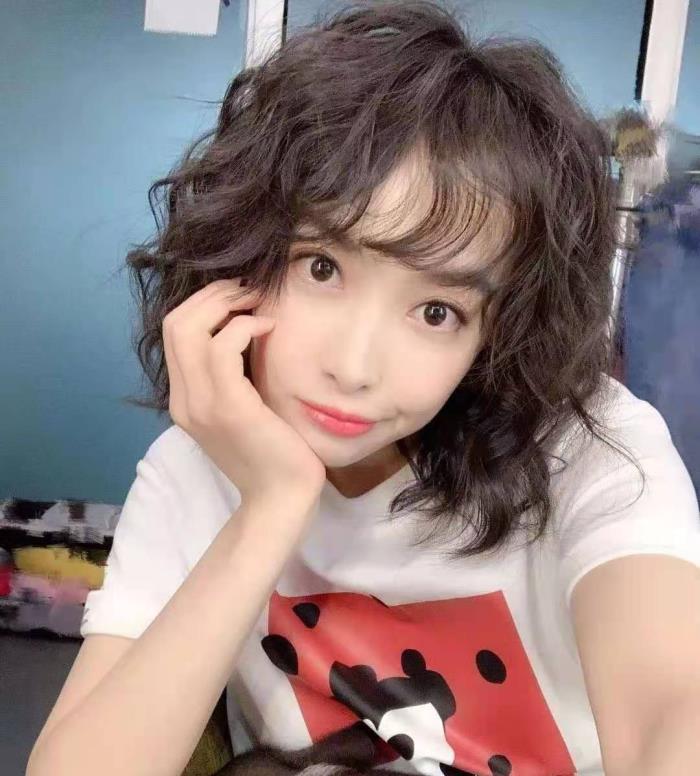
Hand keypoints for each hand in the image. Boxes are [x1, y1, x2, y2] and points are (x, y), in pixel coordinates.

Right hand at [163, 278, 326, 507]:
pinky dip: (244, 327)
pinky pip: (222, 348)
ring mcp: (202, 405)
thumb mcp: (244, 409)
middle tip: (248, 290)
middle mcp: (184, 401)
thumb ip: (233, 378)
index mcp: (185, 400)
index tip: (238, 297)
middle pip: (175, 323)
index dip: (203, 304)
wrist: (280, 499)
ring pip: (190, 329)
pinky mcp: (229, 408)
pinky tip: (268, 328)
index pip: (174, 334)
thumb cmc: (273, 453)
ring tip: (257, 302)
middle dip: (212, 295)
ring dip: (227, 303)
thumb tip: (243, 333)